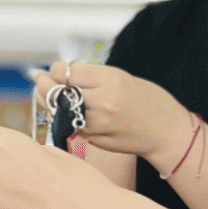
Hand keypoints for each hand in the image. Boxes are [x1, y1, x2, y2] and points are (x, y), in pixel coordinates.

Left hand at [33, 62, 187, 167]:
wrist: (167, 132)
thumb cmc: (148, 100)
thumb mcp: (123, 78)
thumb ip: (93, 77)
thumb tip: (61, 73)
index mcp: (110, 81)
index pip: (67, 72)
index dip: (57, 69)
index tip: (57, 69)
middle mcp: (101, 102)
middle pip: (56, 91)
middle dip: (44, 83)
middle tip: (40, 79)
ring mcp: (96, 123)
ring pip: (57, 110)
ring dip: (47, 101)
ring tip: (46, 93)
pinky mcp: (93, 139)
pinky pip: (69, 125)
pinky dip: (61, 116)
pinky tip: (62, 110)